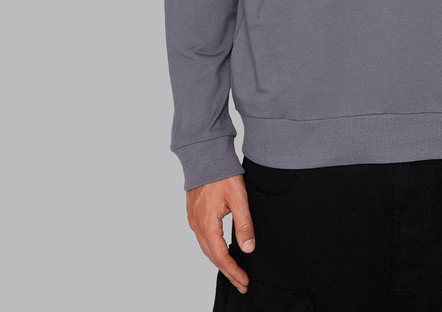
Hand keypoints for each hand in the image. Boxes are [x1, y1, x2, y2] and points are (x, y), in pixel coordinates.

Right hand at [186, 174, 255, 294]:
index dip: (233, 270)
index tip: (244, 281)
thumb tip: (248, 249)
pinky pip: (203, 240)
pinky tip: (221, 252)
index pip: (220, 256)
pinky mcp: (194, 214)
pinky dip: (213, 250)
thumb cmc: (222, 174)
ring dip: (220, 262)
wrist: (205, 156)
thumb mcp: (239, 198)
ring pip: (206, 249)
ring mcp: (193, 220)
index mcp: (207, 224)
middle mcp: (197, 225)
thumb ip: (244, 224)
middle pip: (212, 257)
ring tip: (234, 272)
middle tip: (242, 284)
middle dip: (228, 271)